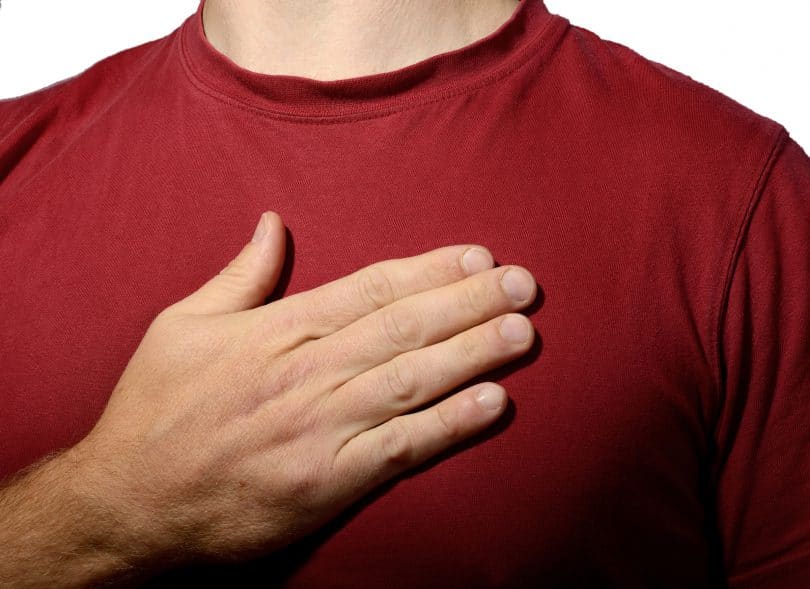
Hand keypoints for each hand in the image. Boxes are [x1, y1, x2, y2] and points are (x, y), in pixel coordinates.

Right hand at [71, 210, 537, 570]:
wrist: (127, 500)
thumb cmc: (154, 409)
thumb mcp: (183, 323)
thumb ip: (240, 274)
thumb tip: (271, 222)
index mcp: (277, 330)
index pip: (372, 288)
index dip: (432, 270)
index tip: (479, 257)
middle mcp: (306, 372)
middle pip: (404, 327)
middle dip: (470, 302)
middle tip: (526, 284)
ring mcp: (319, 428)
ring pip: (412, 380)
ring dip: (474, 353)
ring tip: (524, 332)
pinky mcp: (326, 483)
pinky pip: (400, 448)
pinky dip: (450, 425)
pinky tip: (493, 403)